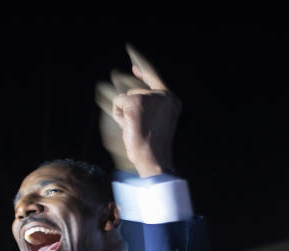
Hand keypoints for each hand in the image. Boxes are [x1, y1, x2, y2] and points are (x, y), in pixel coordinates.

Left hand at [96, 44, 179, 177]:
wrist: (154, 159)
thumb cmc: (153, 145)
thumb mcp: (156, 121)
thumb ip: (148, 104)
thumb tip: (125, 86)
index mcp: (171, 99)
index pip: (153, 76)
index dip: (141, 66)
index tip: (131, 54)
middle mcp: (162, 95)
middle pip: (135, 90)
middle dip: (127, 103)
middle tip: (122, 89)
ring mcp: (148, 98)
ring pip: (125, 98)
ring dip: (124, 113)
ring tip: (134, 129)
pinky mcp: (134, 103)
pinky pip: (118, 103)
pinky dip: (119, 116)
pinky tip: (128, 128)